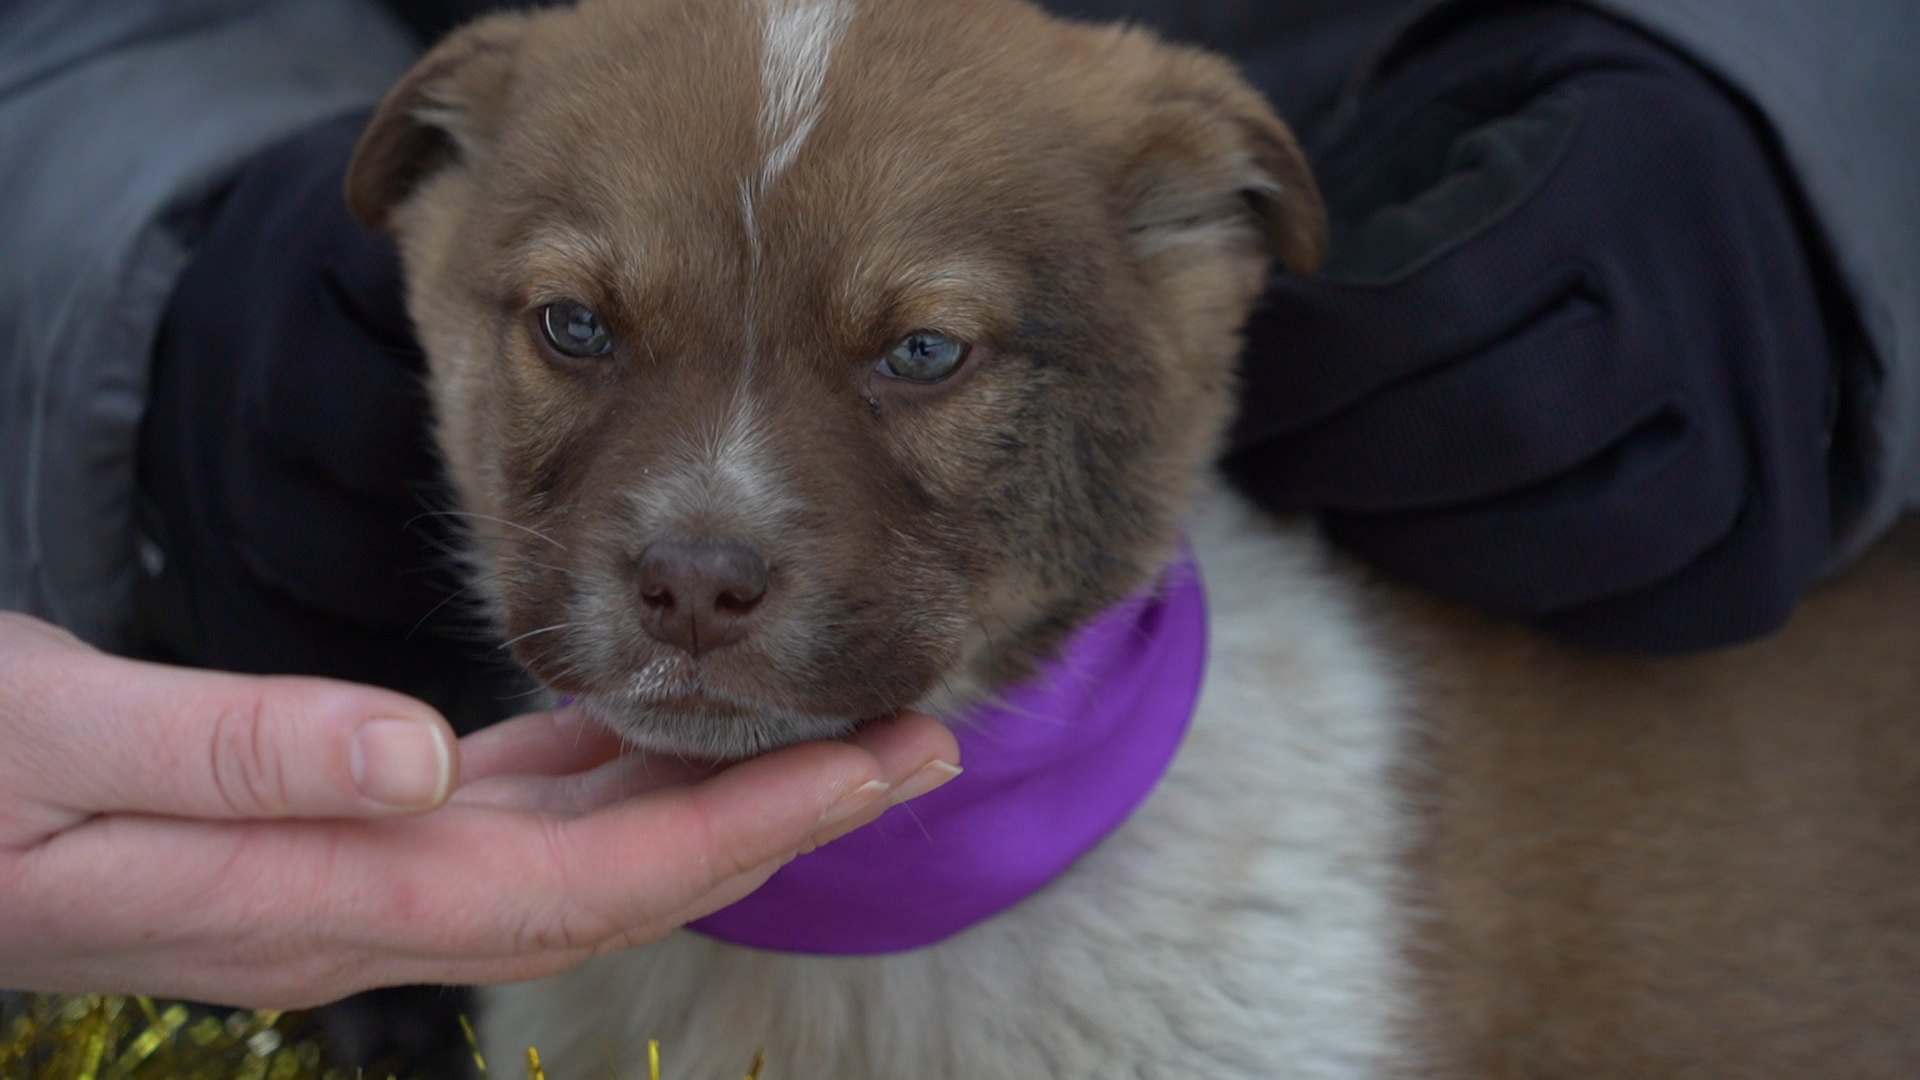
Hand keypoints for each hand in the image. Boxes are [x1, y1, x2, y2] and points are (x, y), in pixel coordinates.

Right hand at [0, 611, 958, 1008]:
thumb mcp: (51, 752)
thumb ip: (231, 758)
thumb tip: (412, 758)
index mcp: (323, 894)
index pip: (590, 879)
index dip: (749, 829)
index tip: (880, 767)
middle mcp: (362, 905)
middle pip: (623, 877)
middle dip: (780, 817)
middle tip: (917, 740)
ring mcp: (350, 878)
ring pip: (580, 847)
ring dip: (707, 795)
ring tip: (822, 727)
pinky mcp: (330, 832)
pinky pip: (503, 812)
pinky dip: (595, 773)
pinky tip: (641, 729)